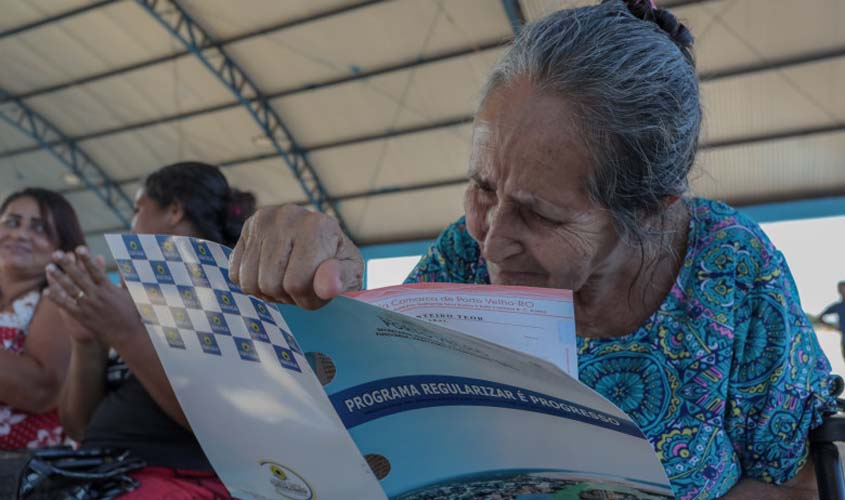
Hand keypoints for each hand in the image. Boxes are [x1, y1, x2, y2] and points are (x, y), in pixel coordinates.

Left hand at [45, 246, 142, 345]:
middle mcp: (96, 295)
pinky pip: (66, 306)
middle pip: (78, 276)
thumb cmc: (132, 313)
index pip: (95, 270)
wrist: (128, 334)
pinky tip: (47, 291)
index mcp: (108, 288)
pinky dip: (56, 298)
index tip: (79, 248)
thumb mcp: (131, 293)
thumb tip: (126, 265)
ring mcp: (88, 306)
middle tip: (56, 254)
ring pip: (70, 289)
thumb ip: (126, 278)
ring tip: (49, 267)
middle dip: (66, 264)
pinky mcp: (82, 317)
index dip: (86, 259)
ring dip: (58, 277)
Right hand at [229, 204, 362, 309]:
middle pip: (270, 284)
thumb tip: (327, 286)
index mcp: (317, 226)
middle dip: (287, 295)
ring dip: (269, 291)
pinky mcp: (246, 229)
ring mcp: (262, 220)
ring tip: (287, 278)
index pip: (296, 283)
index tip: (319, 291)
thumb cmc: (338, 263)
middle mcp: (286, 216)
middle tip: (302, 284)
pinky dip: (252, 282)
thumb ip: (342, 279)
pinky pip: (235, 273)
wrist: (322, 242)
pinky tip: (271, 272)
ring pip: (250, 282)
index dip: (307, 299)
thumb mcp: (351, 273)